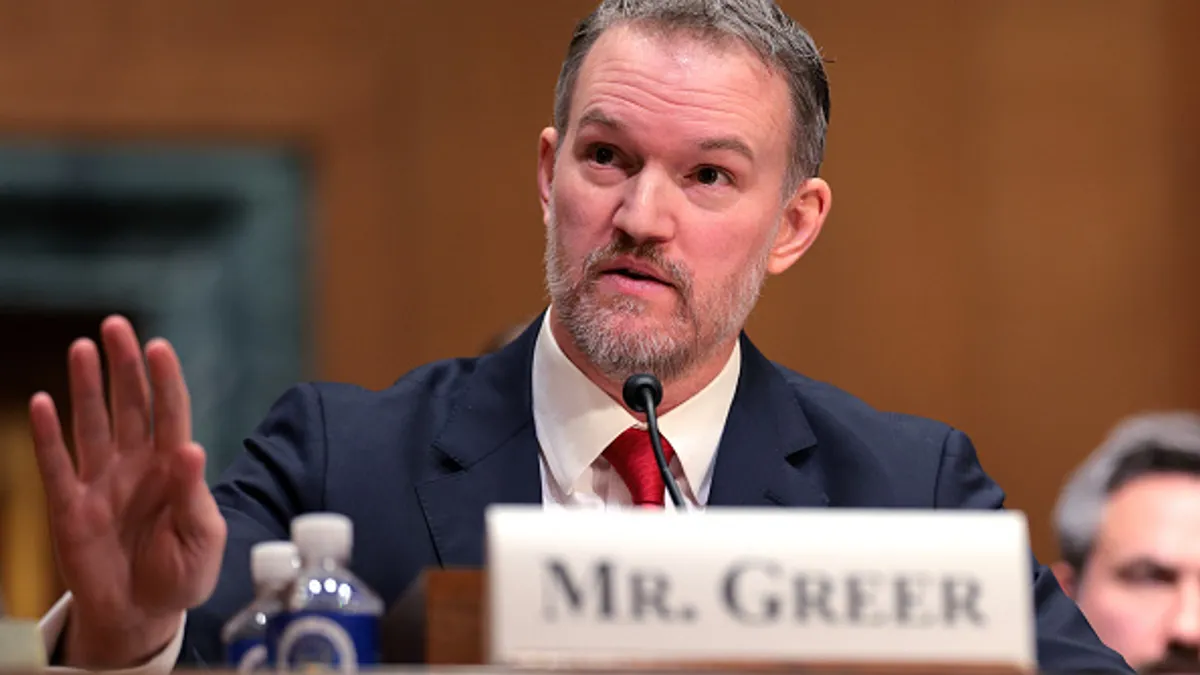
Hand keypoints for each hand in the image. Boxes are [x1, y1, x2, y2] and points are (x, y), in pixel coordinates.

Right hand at [29, 315, 226, 667]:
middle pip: (131, 406)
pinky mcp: (70, 507)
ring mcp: (102, 482)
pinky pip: (56, 465)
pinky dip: (48, 436)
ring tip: (83, 348)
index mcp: (174, 468)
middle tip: (116, 326)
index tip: (157, 346)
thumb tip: (191, 450)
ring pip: (93, 424)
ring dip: (87, 387)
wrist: (143, 613)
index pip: (171, 413)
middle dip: (124, 367)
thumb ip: (195, 496)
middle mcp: (137, 465)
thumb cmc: (181, 574)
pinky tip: (43, 403)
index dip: (165, 379)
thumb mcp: (202, 540)